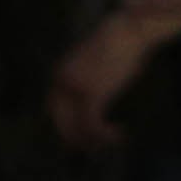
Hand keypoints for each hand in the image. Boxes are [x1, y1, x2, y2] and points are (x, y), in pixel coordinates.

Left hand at [47, 6, 159, 152]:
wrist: (127, 31)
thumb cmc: (119, 45)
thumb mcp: (94, 64)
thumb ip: (86, 81)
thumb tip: (94, 100)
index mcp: (60, 74)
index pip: (53, 110)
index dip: (63, 128)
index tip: (78, 140)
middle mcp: (62, 83)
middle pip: (61, 124)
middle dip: (76, 141)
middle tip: (95, 149)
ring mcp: (75, 90)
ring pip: (77, 130)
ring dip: (96, 140)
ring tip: (113, 139)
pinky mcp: (91, 96)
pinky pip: (93, 127)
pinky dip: (105, 135)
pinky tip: (119, 133)